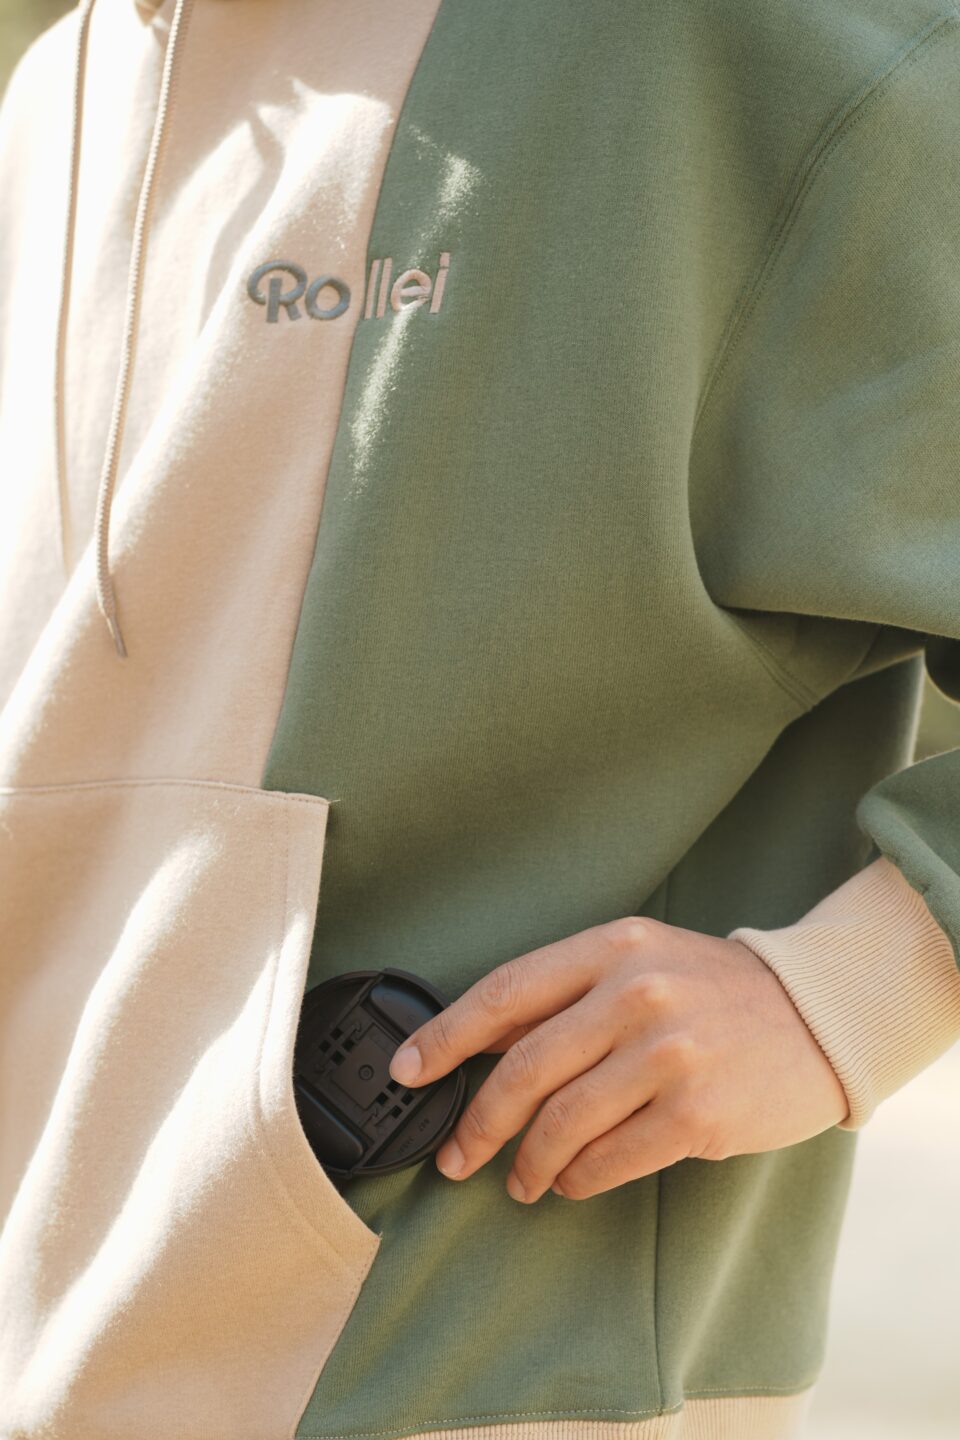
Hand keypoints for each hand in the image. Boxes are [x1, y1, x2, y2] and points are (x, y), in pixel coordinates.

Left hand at [387, 914, 849, 1203]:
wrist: (818, 1015)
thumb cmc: (715, 991)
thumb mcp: (643, 962)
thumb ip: (570, 995)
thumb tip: (484, 1048)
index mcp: (614, 947)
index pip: (506, 992)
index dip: (446, 1036)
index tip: (408, 1070)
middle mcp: (637, 994)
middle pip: (524, 1069)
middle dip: (477, 1122)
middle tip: (456, 1155)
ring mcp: (669, 1054)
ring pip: (561, 1123)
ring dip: (528, 1163)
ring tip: (520, 1180)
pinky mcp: (698, 1113)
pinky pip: (609, 1160)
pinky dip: (578, 1178)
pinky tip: (573, 1180)